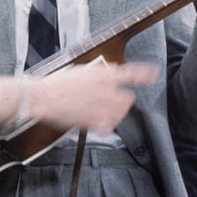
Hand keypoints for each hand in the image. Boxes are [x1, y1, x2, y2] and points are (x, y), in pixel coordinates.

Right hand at [13, 60, 158, 133]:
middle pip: (128, 98)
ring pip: (120, 113)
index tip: (153, 74)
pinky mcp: (93, 122)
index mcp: (103, 75)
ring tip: (103, 110)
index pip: (132, 73)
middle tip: (110, 99)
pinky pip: (109, 126)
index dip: (145, 74)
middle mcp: (106, 91)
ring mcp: (101, 108)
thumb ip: (100, 72)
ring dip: (115, 111)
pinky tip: (98, 121)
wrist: (43, 97)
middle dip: (122, 99)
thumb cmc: (57, 83)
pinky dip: (106, 124)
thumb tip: (111, 72)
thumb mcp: (81, 70)